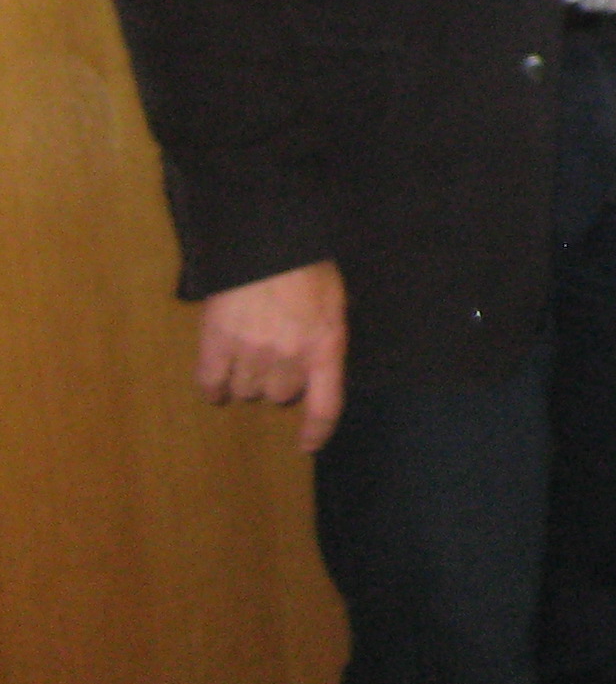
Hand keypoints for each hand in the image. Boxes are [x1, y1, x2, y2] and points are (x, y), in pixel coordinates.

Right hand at [197, 260, 346, 451]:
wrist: (267, 238)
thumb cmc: (308, 263)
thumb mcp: (336, 299)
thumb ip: (329, 332)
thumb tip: (323, 357)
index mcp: (327, 345)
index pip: (327, 405)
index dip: (317, 430)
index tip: (307, 445)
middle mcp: (290, 356)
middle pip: (280, 395)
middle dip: (279, 383)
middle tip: (276, 360)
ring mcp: (251, 352)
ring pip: (245, 391)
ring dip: (248, 381)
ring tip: (248, 360)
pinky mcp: (217, 343)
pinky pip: (211, 382)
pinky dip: (213, 387)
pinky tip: (216, 383)